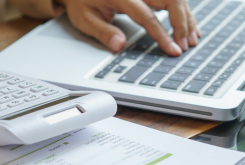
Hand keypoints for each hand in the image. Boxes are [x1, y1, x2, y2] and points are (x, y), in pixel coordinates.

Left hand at [57, 0, 199, 55]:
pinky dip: (182, 13)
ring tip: (192, 40)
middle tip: (185, 46)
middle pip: (170, 0)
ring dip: (186, 18)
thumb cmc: (82, 2)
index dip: (162, 34)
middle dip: (181, 24)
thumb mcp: (85, 19)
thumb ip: (103, 32)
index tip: (172, 49)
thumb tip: (119, 46)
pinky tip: (189, 27)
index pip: (146, 16)